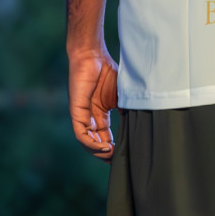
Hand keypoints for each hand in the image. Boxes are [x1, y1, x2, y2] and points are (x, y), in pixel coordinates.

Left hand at [67, 44, 118, 160]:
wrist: (93, 55)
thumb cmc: (108, 70)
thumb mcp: (122, 94)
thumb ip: (127, 108)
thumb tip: (137, 124)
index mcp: (100, 112)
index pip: (105, 135)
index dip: (113, 147)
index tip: (123, 154)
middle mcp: (90, 116)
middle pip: (95, 141)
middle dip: (105, 153)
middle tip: (117, 160)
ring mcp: (82, 115)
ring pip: (86, 141)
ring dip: (97, 151)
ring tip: (110, 155)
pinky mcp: (76, 111)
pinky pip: (80, 133)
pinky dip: (90, 142)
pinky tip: (102, 146)